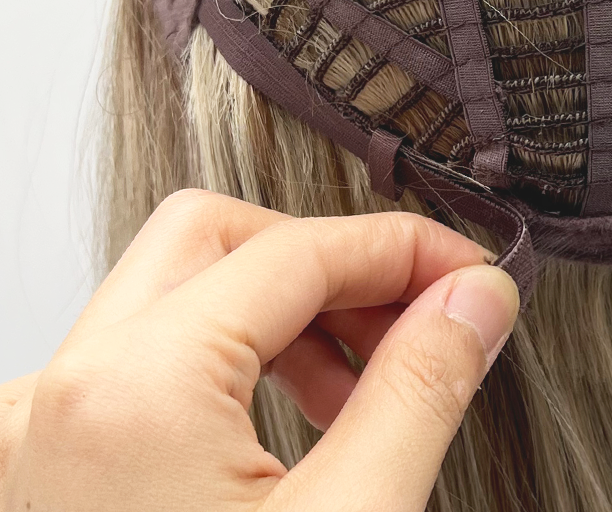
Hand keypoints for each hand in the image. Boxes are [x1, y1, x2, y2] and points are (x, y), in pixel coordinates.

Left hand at [0, 189, 519, 511]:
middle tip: (412, 312)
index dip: (403, 248)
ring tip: (360, 382)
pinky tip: (294, 419)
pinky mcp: (43, 464)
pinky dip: (235, 360)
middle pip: (215, 239)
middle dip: (329, 262)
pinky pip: (149, 358)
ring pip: (176, 293)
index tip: (471, 275)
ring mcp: (34, 430)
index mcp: (128, 394)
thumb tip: (475, 301)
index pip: (296, 251)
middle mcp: (57, 394)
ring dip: (285, 312)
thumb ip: (421, 390)